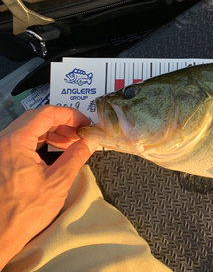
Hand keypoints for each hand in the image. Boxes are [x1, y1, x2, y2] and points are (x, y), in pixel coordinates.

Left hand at [0, 105, 98, 267]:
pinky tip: (54, 151)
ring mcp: (0, 151)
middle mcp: (3, 142)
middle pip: (36, 119)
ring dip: (52, 132)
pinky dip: (40, 141)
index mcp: (15, 142)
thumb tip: (89, 141)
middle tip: (80, 133)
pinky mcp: (1, 160)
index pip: (46, 114)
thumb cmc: (23, 213)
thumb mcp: (57, 182)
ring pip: (29, 129)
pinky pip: (22, 141)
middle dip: (62, 123)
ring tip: (70, 143)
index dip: (69, 115)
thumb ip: (76, 156)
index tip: (84, 123)